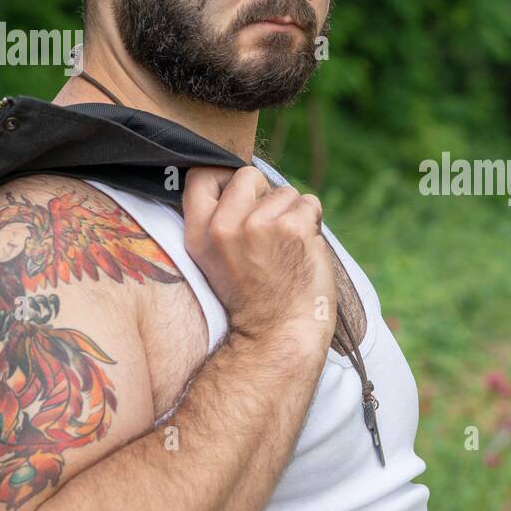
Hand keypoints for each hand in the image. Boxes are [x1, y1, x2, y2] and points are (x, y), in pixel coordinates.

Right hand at [182, 166, 337, 351]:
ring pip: (285, 191)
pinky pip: (310, 203)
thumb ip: (218, 221)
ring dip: (292, 213)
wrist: (278, 335)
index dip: (225, 178)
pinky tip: (303, 249)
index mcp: (198, 233)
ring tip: (286, 249)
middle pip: (248, 175)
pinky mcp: (292, 228)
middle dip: (265, 195)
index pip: (201, 175)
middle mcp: (223, 225)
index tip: (241, 198)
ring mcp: (259, 224)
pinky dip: (313, 222)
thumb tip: (243, 180)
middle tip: (269, 232)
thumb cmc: (253, 298)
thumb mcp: (213, 260)